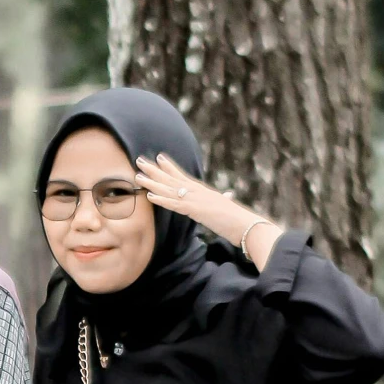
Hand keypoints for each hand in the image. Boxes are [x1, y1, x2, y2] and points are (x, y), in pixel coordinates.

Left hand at [134, 152, 282, 267]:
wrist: (246, 225)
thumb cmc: (237, 219)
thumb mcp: (227, 207)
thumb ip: (224, 200)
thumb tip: (229, 195)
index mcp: (203, 191)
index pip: (182, 176)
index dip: (169, 166)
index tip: (158, 157)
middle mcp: (198, 191)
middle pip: (171, 178)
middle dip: (154, 170)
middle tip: (139, 160)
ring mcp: (196, 199)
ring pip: (169, 189)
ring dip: (152, 182)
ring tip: (137, 176)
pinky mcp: (195, 210)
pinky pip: (174, 204)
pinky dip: (161, 200)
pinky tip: (149, 196)